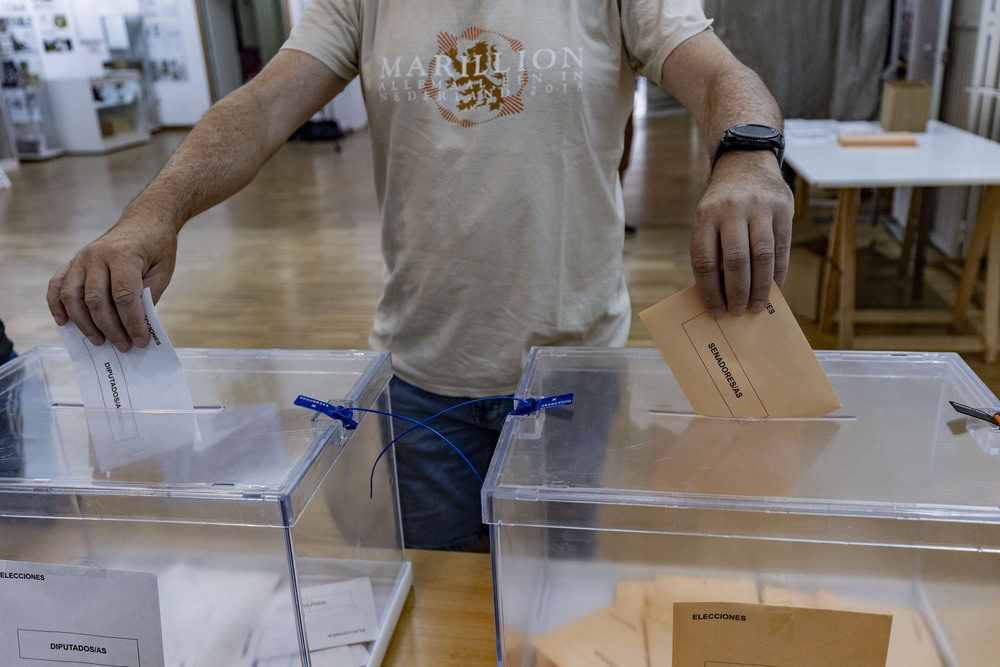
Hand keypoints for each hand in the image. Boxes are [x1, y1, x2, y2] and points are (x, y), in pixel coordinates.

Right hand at [47, 214, 178, 351]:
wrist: (144, 221)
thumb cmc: (157, 247)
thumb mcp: (163, 271)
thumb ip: (148, 296)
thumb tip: (134, 326)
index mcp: (124, 255)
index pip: (124, 297)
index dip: (132, 322)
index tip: (140, 341)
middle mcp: (97, 256)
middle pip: (96, 300)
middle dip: (110, 328)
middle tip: (123, 346)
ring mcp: (81, 258)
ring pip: (73, 297)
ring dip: (84, 323)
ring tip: (99, 341)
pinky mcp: (73, 261)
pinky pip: (57, 285)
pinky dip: (57, 305)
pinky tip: (64, 323)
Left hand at [690, 150, 792, 317]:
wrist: (746, 161)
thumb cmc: (722, 202)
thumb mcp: (708, 218)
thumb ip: (712, 249)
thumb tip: (719, 294)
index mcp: (706, 215)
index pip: (705, 260)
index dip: (709, 290)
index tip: (715, 311)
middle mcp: (732, 210)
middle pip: (736, 261)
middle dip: (737, 292)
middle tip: (737, 312)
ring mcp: (760, 207)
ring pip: (762, 256)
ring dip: (760, 287)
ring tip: (756, 306)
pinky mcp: (782, 208)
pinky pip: (781, 248)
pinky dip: (777, 273)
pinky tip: (773, 288)